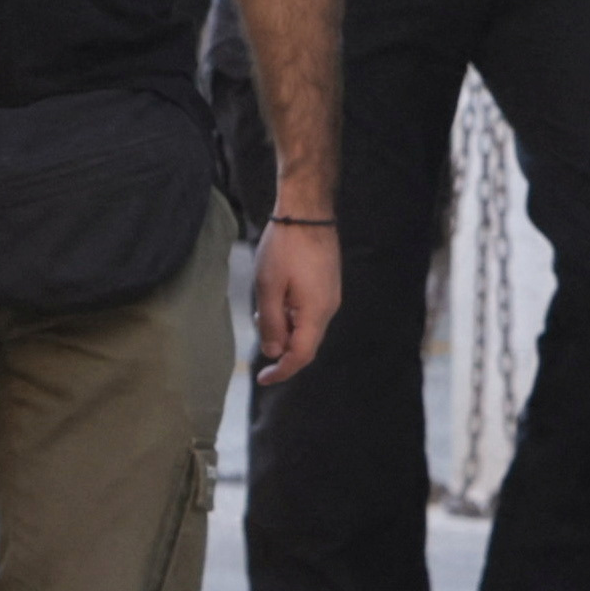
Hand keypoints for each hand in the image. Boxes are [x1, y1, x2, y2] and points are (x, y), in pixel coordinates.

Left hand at [250, 201, 339, 385]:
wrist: (308, 212)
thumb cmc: (285, 246)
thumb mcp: (268, 287)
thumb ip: (270, 323)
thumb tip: (273, 351)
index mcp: (316, 312)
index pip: (301, 355)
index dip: (282, 370)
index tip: (262, 378)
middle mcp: (329, 308)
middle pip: (305, 343)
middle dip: (280, 346)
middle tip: (258, 334)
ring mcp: (330, 296)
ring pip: (306, 326)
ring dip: (283, 327)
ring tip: (262, 310)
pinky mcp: (327, 284)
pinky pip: (309, 311)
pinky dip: (290, 314)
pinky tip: (275, 298)